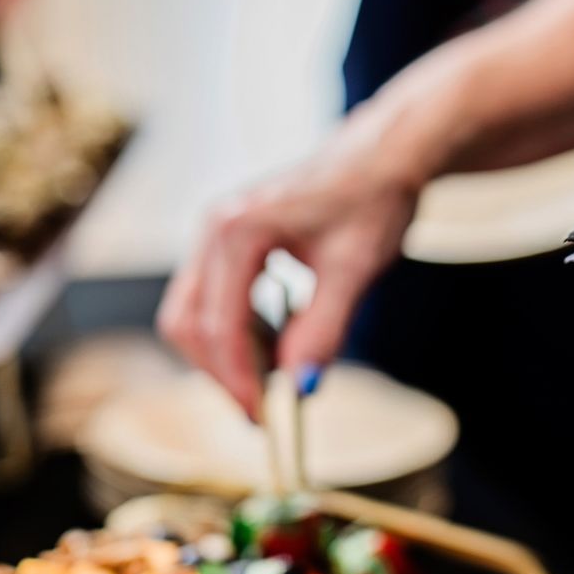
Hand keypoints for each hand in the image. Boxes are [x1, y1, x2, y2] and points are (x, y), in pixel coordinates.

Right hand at [157, 123, 424, 419]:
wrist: (385, 156)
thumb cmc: (373, 200)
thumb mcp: (353, 270)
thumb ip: (323, 330)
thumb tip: (301, 389)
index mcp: (237, 231)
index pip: (218, 325)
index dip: (238, 379)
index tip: (264, 418)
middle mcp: (213, 228)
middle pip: (188, 323)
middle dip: (222, 372)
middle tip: (265, 411)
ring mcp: (216, 233)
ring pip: (194, 314)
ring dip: (227, 354)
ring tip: (278, 376)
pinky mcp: (228, 240)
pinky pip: (213, 299)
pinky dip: (237, 331)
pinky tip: (279, 342)